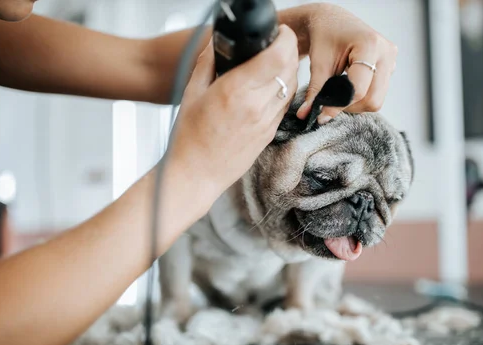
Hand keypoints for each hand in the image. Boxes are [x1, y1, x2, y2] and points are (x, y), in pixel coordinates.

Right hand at [168, 25, 299, 198]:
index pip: (276, 56)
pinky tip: (270, 87)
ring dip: (289, 69)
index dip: (284, 38)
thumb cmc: (189, 137)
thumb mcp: (192, 93)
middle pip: (290, 67)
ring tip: (274, 62)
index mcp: (235, 91)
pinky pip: (285, 104)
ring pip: (293, 85)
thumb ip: (207, 63)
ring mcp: (266, 122)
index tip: (280, 32)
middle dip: (288, 50)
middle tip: (277, 43)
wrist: (196, 174)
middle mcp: (256, 105)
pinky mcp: (270, 133)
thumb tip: (218, 44)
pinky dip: (283, 90)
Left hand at [295, 3, 397, 122]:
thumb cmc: (324, 36)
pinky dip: (362, 96)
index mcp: (370, 46)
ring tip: (339, 92)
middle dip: (350, 106)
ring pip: (377, 100)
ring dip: (356, 103)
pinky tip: (348, 86)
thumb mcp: (318, 64)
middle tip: (330, 102)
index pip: (358, 89)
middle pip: (373, 99)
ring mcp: (391, 60)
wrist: (332, 21)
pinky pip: (379, 92)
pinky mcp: (390, 66)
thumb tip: (306, 115)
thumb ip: (315, 91)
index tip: (321, 113)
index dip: (339, 105)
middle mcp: (386, 53)